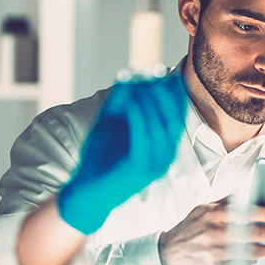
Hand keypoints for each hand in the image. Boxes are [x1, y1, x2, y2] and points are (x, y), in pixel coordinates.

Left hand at [58, 75, 186, 234]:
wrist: (86, 194)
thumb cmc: (99, 159)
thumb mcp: (110, 125)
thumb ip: (120, 102)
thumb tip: (129, 76)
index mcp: (163, 145)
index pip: (177, 113)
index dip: (172, 90)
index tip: (159, 70)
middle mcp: (166, 154)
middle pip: (174, 115)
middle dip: (163, 91)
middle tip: (151, 73)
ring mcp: (156, 163)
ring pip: (161, 124)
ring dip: (149, 100)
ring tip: (137, 84)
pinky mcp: (142, 167)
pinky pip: (145, 136)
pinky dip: (138, 115)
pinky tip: (129, 102)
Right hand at [158, 196, 264, 264]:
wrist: (168, 254)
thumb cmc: (192, 228)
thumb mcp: (205, 208)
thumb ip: (228, 202)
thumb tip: (255, 195)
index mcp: (215, 213)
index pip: (252, 211)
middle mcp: (217, 232)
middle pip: (257, 233)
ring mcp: (218, 253)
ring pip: (254, 251)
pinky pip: (243, 263)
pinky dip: (254, 258)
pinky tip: (263, 256)